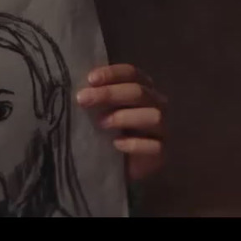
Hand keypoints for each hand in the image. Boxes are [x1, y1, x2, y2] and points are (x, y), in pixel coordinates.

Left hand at [76, 64, 166, 181]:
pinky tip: (116, 144)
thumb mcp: (100, 111)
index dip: (112, 74)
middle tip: (83, 99)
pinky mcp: (161, 153)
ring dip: (124, 117)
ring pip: (153, 116)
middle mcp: (156, 105)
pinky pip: (154, 146)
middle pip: (139, 92)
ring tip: (100, 123)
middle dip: (109, 94)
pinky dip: (134, 144)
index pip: (132, 73)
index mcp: (142, 88)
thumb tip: (78, 88)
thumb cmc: (107, 132)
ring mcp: (162, 129)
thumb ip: (95, 97)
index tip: (90, 79)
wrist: (118, 167)